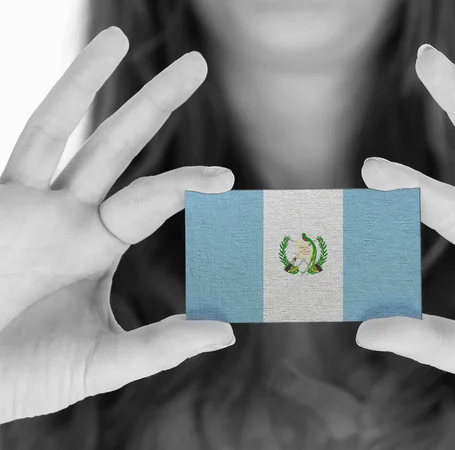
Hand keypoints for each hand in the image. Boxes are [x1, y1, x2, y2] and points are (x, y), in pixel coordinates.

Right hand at [0, 27, 235, 423]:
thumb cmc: (23, 374)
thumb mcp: (99, 364)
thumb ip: (160, 347)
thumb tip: (228, 330)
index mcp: (97, 245)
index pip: (151, 201)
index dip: (185, 185)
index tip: (227, 178)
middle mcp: (65, 215)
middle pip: (116, 147)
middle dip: (154, 104)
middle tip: (198, 64)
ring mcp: (21, 203)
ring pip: (57, 130)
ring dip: (83, 81)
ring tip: (117, 36)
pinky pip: (13, 150)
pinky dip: (37, 117)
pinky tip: (64, 81)